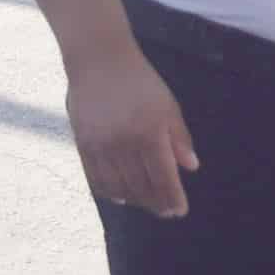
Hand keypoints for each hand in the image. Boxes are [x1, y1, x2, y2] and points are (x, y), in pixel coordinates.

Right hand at [67, 45, 200, 217]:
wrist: (99, 62)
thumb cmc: (141, 82)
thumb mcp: (168, 106)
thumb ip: (180, 138)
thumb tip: (192, 167)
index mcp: (149, 133)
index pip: (163, 176)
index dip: (172, 197)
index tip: (180, 211)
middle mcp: (123, 143)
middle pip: (141, 186)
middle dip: (156, 203)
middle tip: (166, 212)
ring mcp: (100, 145)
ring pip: (118, 186)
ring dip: (135, 200)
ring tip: (147, 205)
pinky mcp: (82, 144)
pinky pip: (96, 178)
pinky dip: (109, 192)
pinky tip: (121, 197)